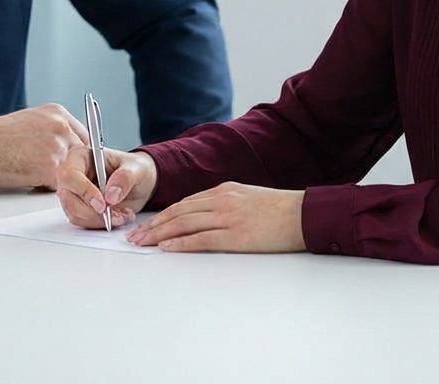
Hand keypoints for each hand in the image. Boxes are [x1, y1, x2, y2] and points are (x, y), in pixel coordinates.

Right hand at [0, 104, 88, 188]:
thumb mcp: (28, 122)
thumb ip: (50, 131)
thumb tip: (63, 150)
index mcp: (57, 113)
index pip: (84, 136)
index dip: (78, 155)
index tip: (74, 166)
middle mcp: (61, 126)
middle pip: (84, 154)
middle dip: (75, 169)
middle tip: (60, 178)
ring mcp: (57, 146)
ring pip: (74, 171)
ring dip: (62, 180)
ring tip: (39, 180)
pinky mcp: (49, 167)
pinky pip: (61, 185)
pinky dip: (48, 190)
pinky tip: (31, 184)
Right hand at [56, 146, 157, 229]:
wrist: (140, 183)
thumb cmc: (135, 169)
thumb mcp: (137, 169)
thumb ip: (125, 177)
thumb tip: (111, 194)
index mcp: (81, 156)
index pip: (70, 175)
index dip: (84, 191)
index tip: (102, 205)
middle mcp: (73, 175)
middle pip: (69, 199)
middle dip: (94, 212)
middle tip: (117, 215)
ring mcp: (74, 193)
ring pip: (74, 214)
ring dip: (99, 220)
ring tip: (122, 215)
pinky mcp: (79, 209)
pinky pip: (82, 222)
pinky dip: (100, 224)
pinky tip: (116, 217)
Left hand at [125, 182, 305, 251]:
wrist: (302, 214)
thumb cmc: (278, 210)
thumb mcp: (246, 198)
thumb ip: (224, 203)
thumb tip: (204, 216)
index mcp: (223, 190)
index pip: (184, 203)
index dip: (162, 215)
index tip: (146, 225)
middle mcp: (221, 200)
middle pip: (178, 212)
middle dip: (153, 224)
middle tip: (135, 236)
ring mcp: (227, 216)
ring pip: (184, 223)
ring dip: (160, 233)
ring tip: (143, 242)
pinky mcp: (235, 234)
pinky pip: (201, 239)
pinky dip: (181, 243)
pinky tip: (167, 247)